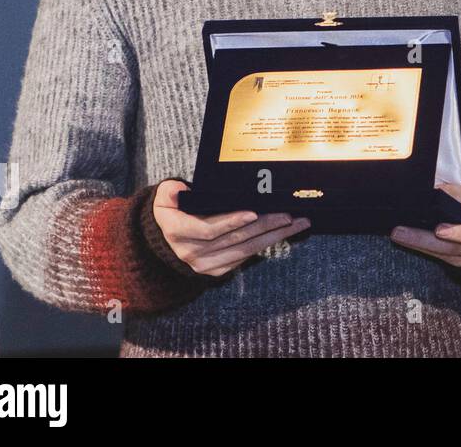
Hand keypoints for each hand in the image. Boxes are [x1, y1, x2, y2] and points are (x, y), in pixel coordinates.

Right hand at [152, 180, 311, 276]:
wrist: (165, 237)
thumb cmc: (173, 208)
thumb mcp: (165, 196)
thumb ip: (171, 191)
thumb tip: (181, 190)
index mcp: (177, 231)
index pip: (208, 229)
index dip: (231, 221)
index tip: (254, 213)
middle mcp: (190, 252)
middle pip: (234, 239)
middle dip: (264, 226)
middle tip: (288, 214)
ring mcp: (204, 265)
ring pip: (244, 250)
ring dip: (273, 237)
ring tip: (296, 224)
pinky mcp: (216, 271)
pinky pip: (244, 257)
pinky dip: (264, 245)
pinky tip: (282, 234)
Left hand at [389, 169, 460, 267]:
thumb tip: (446, 149)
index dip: (458, 194)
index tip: (438, 190)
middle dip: (456, 233)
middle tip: (437, 230)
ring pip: (455, 250)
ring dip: (426, 242)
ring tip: (402, 233)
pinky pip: (444, 258)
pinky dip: (424, 249)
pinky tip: (406, 240)